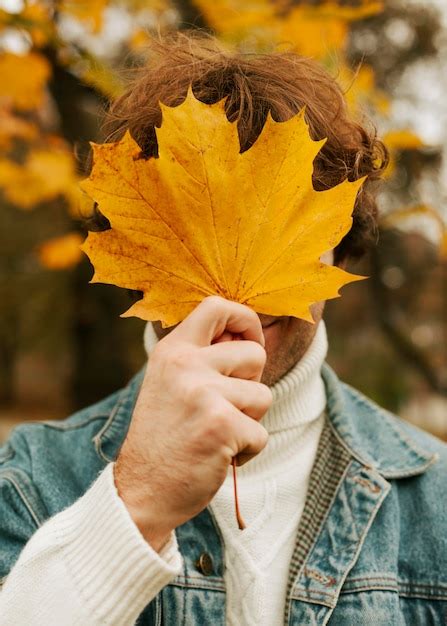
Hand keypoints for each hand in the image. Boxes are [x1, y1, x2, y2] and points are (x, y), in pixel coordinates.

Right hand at [114, 296, 271, 549]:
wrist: (142, 491)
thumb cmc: (163, 437)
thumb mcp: (170, 383)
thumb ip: (201, 357)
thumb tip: (247, 335)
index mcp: (172, 350)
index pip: (217, 306)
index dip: (245, 319)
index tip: (249, 341)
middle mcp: (185, 364)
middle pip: (255, 354)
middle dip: (252, 384)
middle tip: (225, 408)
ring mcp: (203, 393)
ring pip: (263, 395)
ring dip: (249, 421)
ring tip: (218, 434)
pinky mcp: (221, 424)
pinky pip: (261, 433)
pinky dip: (248, 451)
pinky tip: (220, 456)